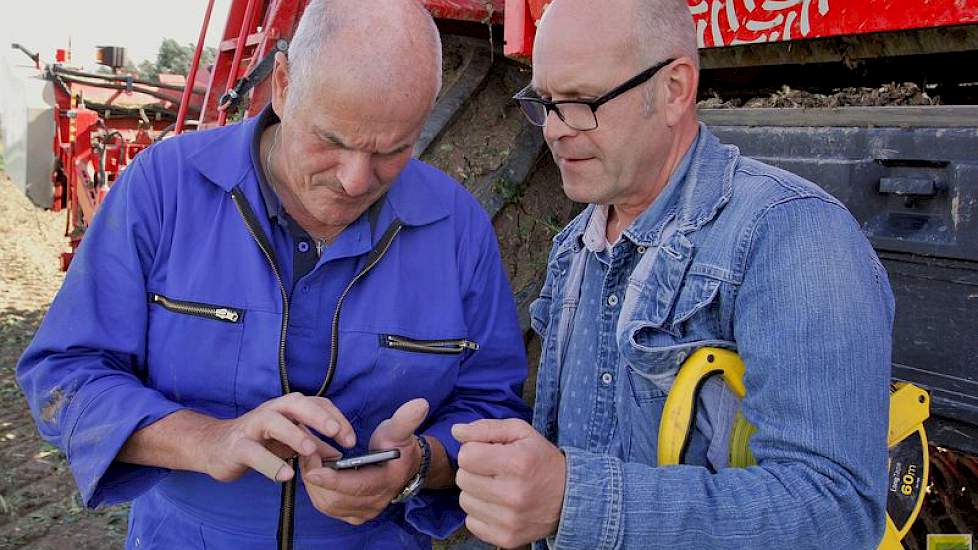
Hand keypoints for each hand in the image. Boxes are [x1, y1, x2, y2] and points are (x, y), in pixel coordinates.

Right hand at [195, 392, 355, 482]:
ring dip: (294, 434)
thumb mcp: (289, 442)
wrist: (216, 447)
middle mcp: (271, 411)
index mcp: (287, 408)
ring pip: (273, 422)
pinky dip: (270, 464)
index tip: (350, 439)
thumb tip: (339, 453)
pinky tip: (286, 474)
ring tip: (310, 450)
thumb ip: (314, 446)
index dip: (336, 418)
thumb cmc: (258, 441)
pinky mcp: (237, 447)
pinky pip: (254, 453)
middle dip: (318, 416)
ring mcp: (252, 427)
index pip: (316, 404)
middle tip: (336, 432)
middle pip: (296, 404)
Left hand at [300, 398, 429, 524]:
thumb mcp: (400, 431)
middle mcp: (375, 502)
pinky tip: (316, 474)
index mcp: (387, 482)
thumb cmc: (399, 446)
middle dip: (317, 479)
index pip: (357, 486)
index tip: (313, 469)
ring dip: (314, 485)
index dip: (333, 480)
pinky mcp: (354, 515)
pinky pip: (328, 508)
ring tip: (310, 462)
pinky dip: (317, 492)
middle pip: (336, 499)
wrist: (405, 466)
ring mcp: (364, 512)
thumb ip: (406, 419)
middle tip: (308, 455)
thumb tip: (420, 403)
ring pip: (328, 505)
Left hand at [452, 419, 565, 548]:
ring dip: (476, 492)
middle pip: (462, 479)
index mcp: (516, 463)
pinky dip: (480, 513)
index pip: (466, 456)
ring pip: (464, 501)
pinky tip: (497, 505)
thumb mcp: (520, 432)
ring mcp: (510, 520)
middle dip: (474, 471)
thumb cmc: (540, 459)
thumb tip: (456, 431)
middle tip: (494, 471)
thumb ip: (486, 428)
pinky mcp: (507, 539)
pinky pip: (471, 523)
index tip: (489, 453)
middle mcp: (513, 494)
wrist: (570, 497)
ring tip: (496, 487)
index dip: (474, 451)